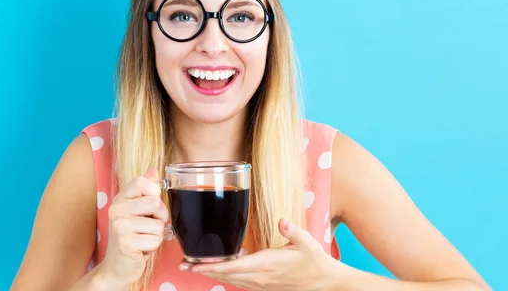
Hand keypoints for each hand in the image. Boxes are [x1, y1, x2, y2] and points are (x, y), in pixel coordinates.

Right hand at [99, 168, 168, 286]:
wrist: (117, 265)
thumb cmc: (130, 236)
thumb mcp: (136, 210)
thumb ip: (145, 190)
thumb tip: (154, 170)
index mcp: (121, 198)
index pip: (143, 182)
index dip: (155, 192)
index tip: (151, 205)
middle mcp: (117, 209)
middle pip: (155, 202)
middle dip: (160, 217)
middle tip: (149, 226)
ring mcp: (120, 226)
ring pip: (159, 224)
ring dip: (156, 235)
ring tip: (143, 238)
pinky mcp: (126, 243)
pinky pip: (155, 240)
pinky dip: (153, 247)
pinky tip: (141, 248)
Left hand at [183, 219, 334, 290]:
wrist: (324, 282)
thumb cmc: (314, 261)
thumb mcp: (306, 242)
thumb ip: (292, 231)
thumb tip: (282, 221)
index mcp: (266, 265)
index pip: (231, 267)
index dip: (210, 266)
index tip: (192, 264)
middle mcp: (259, 277)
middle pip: (225, 275)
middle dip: (203, 270)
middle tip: (183, 265)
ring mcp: (261, 284)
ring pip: (230, 280)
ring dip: (212, 274)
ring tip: (194, 267)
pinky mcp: (264, 286)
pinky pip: (239, 282)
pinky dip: (226, 276)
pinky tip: (220, 270)